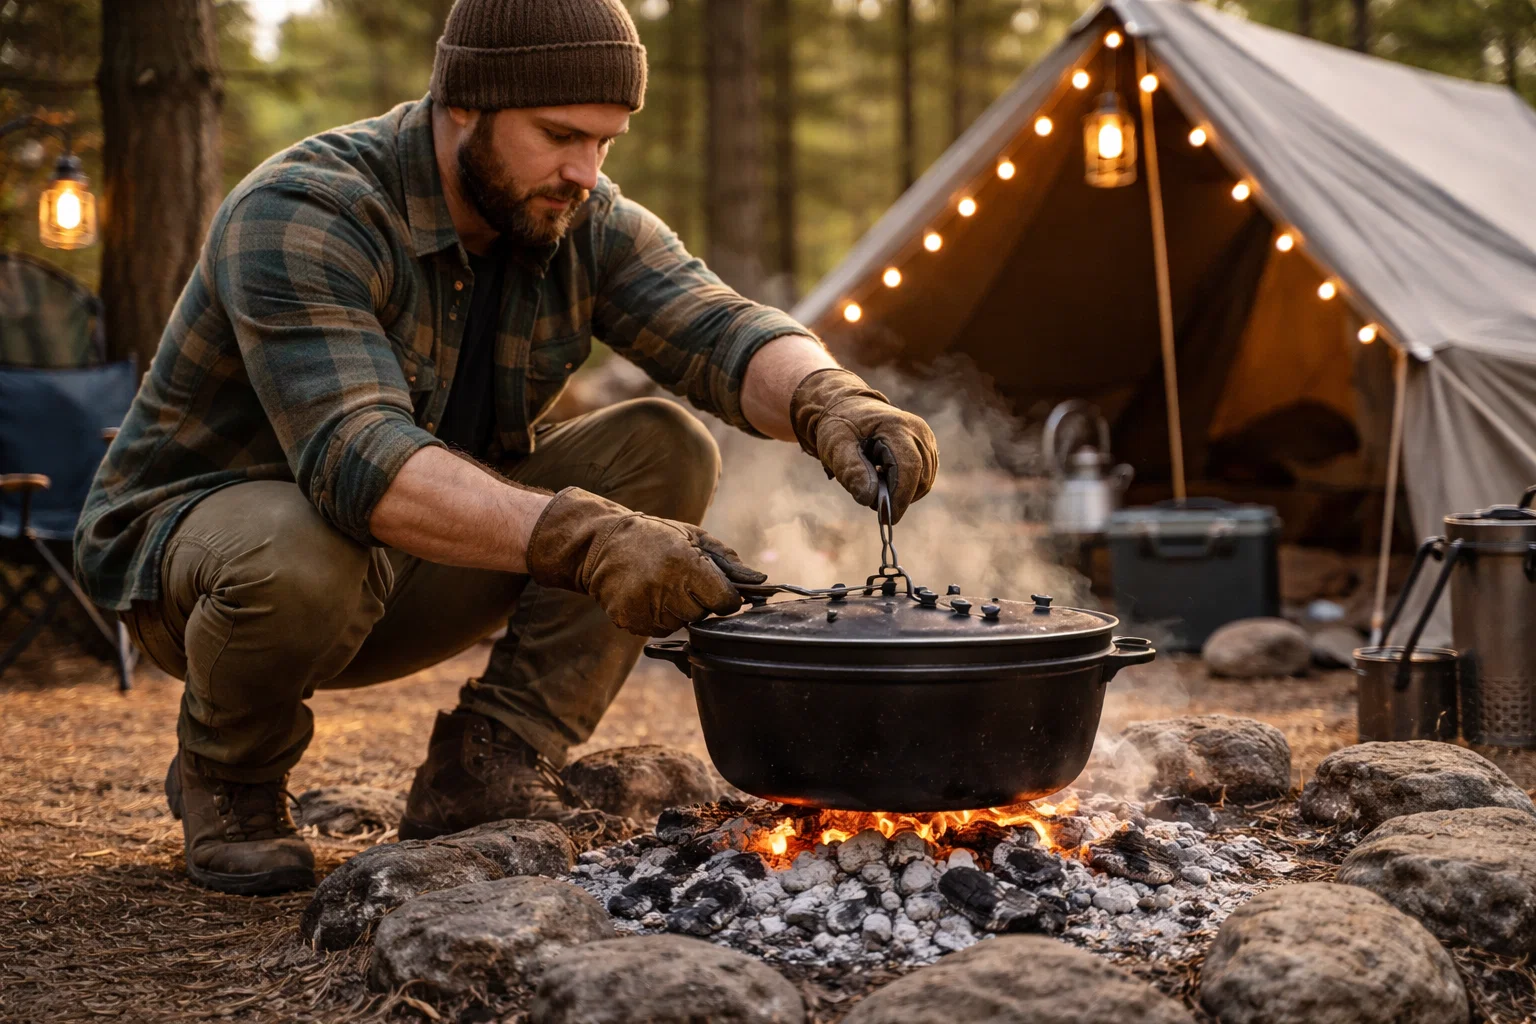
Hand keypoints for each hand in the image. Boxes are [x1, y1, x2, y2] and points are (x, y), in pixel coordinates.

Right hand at [525, 487, 765, 635]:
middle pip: (704, 615)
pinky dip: (657, 617)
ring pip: (681, 624)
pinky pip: (658, 630)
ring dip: (678, 610)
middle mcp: (666, 589)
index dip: (725, 597)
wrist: (601, 545)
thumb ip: (728, 562)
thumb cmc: (655, 537)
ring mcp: (645, 608)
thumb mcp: (694, 537)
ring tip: (661, 585)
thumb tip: (760, 582)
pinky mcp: (629, 621)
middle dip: (699, 601)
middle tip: (680, 580)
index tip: (715, 588)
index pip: (726, 602)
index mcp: (686, 565)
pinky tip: (646, 595)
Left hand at [789, 368, 938, 522]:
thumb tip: (870, 499)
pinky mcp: (927, 447)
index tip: (886, 519)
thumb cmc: (840, 426)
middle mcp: (918, 430)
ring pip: (926, 480)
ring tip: (875, 483)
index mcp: (896, 426)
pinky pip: (925, 477)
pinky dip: (907, 486)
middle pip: (921, 477)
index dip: (900, 497)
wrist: (849, 408)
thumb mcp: (835, 446)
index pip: (909, 468)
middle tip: (871, 500)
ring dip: (903, 493)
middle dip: (899, 497)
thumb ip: (850, 470)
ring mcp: (926, 438)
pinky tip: (885, 478)